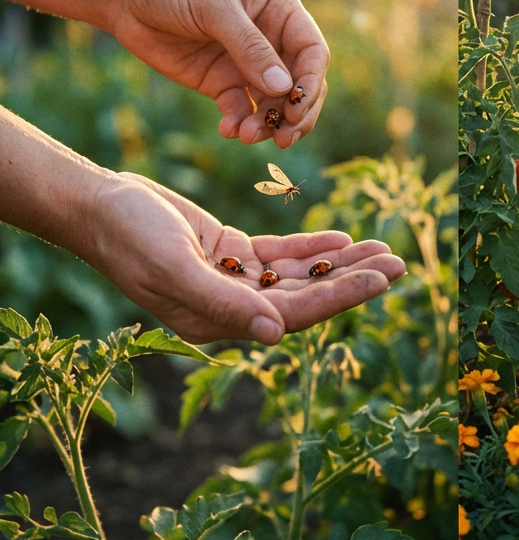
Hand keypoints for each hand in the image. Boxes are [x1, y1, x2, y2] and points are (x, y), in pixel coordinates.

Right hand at [78, 172, 403, 344]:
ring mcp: (233, 279)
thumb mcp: (174, 269)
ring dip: (341, 261)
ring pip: (300, 274)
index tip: (381, 280)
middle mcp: (231, 307)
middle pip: (307, 295)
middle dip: (354, 279)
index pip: (295, 314)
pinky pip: (281, 254)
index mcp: (218, 322)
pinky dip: (313, 245)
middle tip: (400, 264)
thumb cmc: (128, 238)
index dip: (341, 296)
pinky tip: (344, 236)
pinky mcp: (231, 253)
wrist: (97, 206)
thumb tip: (276, 333)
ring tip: (384, 249)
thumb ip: (224, 302)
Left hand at [108, 0, 328, 147]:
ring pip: (273, 103)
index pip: (312, 51)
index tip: (296, 106)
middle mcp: (271, 38)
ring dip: (267, 123)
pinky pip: (241, 109)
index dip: (310, 81)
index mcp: (280, 10)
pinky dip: (239, 122)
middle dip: (295, 113)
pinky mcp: (222, 82)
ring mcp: (247, 63)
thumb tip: (286, 88)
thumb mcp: (213, 7)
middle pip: (299, 83)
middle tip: (284, 137)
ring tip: (248, 136)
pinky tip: (228, 129)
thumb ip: (250, 47)